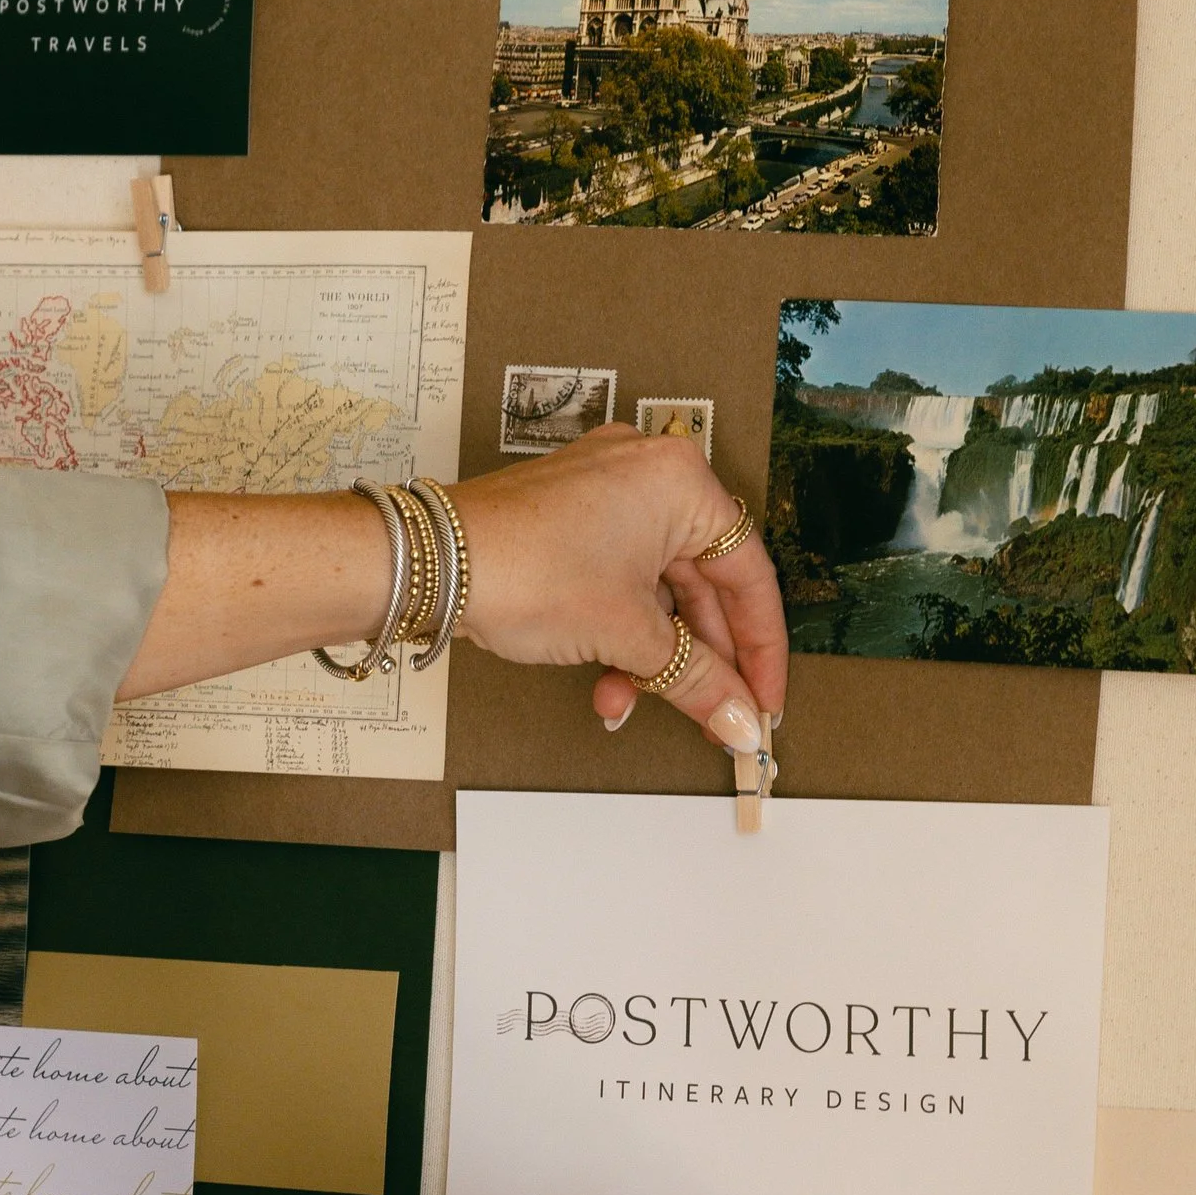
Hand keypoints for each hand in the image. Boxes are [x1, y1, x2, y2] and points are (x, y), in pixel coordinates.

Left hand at [452, 427, 783, 755]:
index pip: (748, 575)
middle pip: (702, 587)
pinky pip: (619, 583)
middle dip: (698, 661)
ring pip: (656, 592)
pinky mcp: (572, 521)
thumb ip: (695, 679)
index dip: (760, 649)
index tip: (764, 699)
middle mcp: (648, 477)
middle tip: (714, 716)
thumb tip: (738, 717)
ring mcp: (606, 496)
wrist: (431, 566)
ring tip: (633, 700)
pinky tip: (607, 680)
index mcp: (681, 482)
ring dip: (651, 656)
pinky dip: (619, 632)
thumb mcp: (628, 636)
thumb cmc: (523, 567)